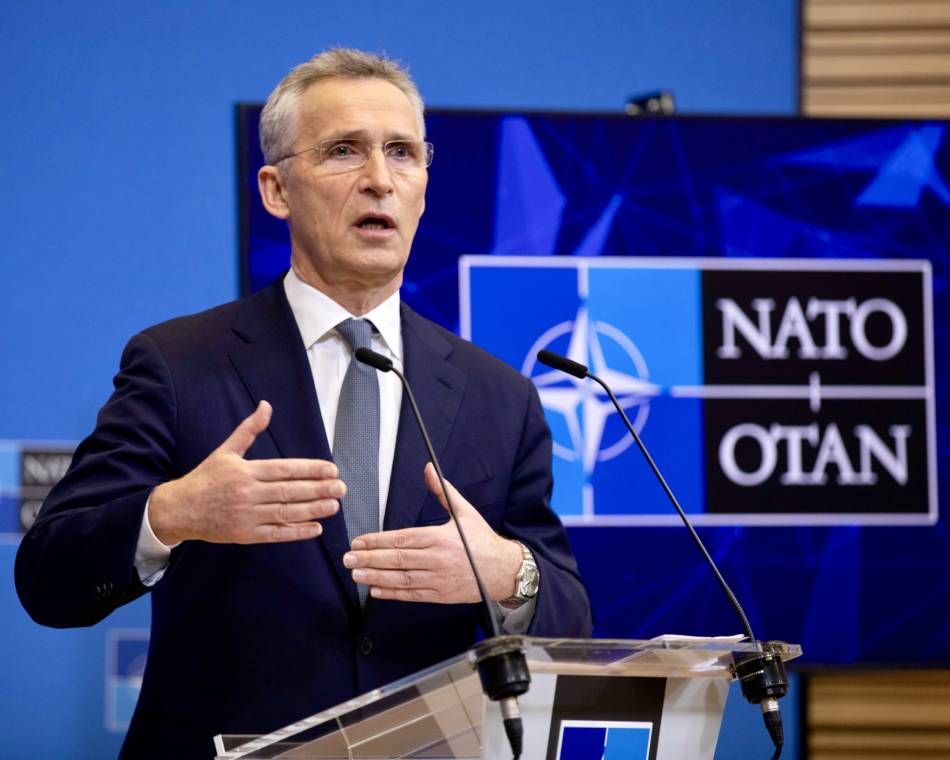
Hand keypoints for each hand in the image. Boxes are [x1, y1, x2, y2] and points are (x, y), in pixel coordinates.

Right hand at [148, 401, 344, 544]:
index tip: (331, 469)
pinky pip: (275, 534)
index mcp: (246, 471)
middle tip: (341, 488)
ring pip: (285, 513)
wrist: (179, 509)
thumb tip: (266, 405)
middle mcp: (248, 493)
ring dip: (313, 510)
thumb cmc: (206, 478)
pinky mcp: (245, 534)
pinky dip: (296, 532)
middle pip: (289, 491)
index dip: (310, 470)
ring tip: (334, 506)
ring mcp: (247, 515)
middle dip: (318, 489)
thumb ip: (249, 430)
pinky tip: (315, 528)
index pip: (285, 470)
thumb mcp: (226, 450)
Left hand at [343, 463, 522, 603]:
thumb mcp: (465, 512)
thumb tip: (428, 469)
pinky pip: (412, 595)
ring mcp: (438, 579)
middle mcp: (437, 559)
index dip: (378, 541)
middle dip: (370, 558)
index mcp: (440, 537)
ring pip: (401, 579)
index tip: (359, 541)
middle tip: (348, 558)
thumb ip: (443, 491)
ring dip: (376, 576)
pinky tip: (376, 589)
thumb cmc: (482, 540)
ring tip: (356, 574)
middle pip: (397, 559)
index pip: (402, 538)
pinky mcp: (440, 595)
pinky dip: (392, 593)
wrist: (503, 570)